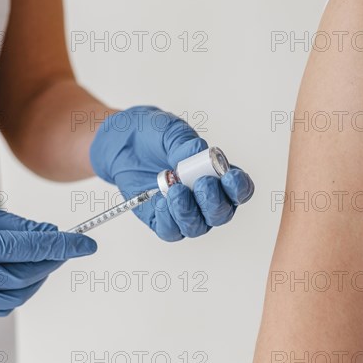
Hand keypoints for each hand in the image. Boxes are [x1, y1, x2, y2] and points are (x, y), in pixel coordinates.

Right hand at [0, 195, 95, 316]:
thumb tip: (49, 235)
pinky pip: (1, 305)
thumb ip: (13, 226)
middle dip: (52, 259)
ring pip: (19, 294)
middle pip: (29, 274)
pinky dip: (18, 289)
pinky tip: (15, 271)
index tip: (89, 243)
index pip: (31, 249)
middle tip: (61, 243)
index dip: (65, 246)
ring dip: (37, 275)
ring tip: (37, 255)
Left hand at [90, 106, 253, 241]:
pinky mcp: (162, 220)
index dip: (239, 187)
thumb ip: (185, 144)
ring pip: (197, 226)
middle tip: (200, 183)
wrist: (122, 143)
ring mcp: (185, 212)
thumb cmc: (153, 135)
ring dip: (188, 211)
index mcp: (218, 175)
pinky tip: (160, 202)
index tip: (229, 177)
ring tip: (175, 190)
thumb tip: (198, 152)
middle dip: (213, 201)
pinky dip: (168, 219)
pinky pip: (171, 231)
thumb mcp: (169, 131)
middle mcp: (206, 198)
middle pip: (222, 213)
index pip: (239, 189)